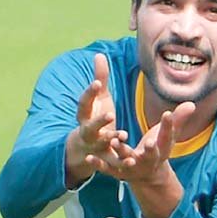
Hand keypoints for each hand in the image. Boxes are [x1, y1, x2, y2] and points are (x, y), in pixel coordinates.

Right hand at [65, 54, 127, 187]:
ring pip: (101, 144)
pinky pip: (112, 162)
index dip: (89, 93)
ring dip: (110, 140)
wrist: (85, 148)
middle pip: (90, 126)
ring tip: (122, 135)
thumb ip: (100, 79)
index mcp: (84, 114)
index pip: (84, 103)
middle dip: (99, 121)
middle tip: (110, 113)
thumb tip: (99, 54)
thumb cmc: (94, 116)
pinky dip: (121, 163)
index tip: (96, 83)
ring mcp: (94, 146)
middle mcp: (87, 131)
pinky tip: (132, 160)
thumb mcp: (97, 99)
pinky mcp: (104, 160)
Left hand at [87, 101, 195, 185]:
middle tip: (149, 143)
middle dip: (150, 150)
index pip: (167, 137)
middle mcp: (149, 160)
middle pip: (151, 155)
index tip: (167, 114)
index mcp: (162, 150)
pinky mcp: (118, 172)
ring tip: (116, 143)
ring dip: (122, 153)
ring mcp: (133, 168)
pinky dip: (98, 164)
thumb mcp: (168, 136)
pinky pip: (107, 169)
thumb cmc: (158, 148)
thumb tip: (192, 103)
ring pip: (128, 161)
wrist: (148, 174)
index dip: (168, 126)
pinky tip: (89, 157)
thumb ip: (178, 120)